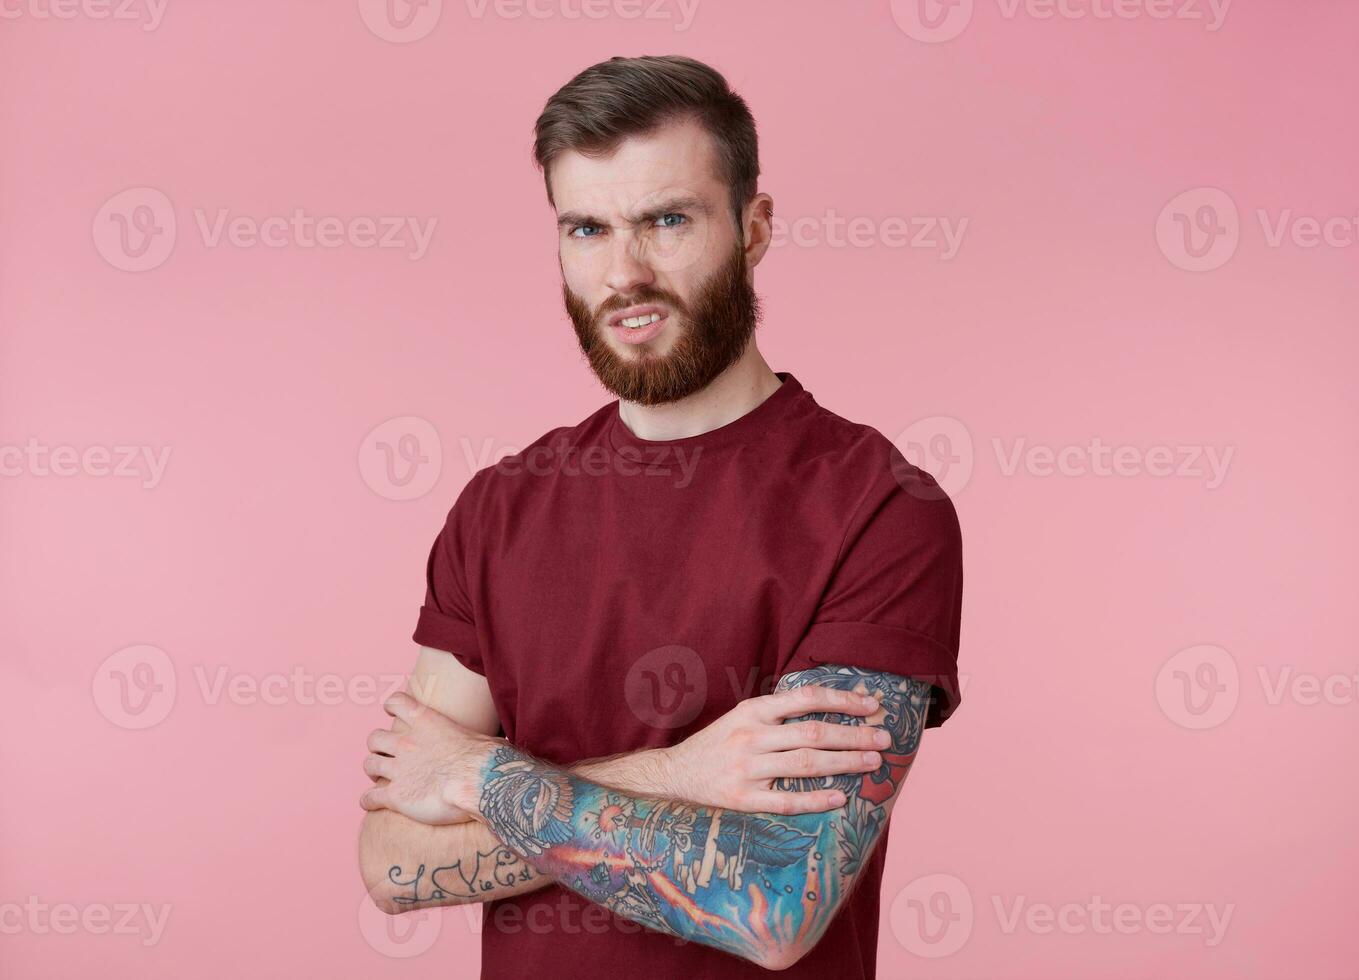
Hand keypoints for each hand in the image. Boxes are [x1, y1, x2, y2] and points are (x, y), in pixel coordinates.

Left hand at [359, 691, 498, 824]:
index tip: (392, 711)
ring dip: (372, 770)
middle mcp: (407, 743)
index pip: (397, 702)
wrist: (480, 781)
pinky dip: (367, 801)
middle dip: (378, 746)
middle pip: (375, 738)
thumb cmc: (488, 759)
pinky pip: (370, 797)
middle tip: (387, 755)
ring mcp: (399, 769)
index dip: (392, 706)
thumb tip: (495, 744)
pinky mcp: (396, 796)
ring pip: (369, 765)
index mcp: (427, 722)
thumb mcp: (482, 736)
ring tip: (378, 778)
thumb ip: (475, 739)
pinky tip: (371, 804)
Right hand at [660, 685, 890, 813]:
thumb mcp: (744, 717)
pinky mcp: (741, 799)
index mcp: (753, 711)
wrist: (674, 774)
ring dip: (845, 763)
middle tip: (885, 737)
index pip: (805, 698)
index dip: (842, 700)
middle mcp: (751, 737)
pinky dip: (815, 799)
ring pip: (804, 764)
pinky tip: (839, 799)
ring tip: (873, 762)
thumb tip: (830, 704)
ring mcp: (746, 769)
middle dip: (854, 734)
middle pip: (812, 732)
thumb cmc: (718, 743)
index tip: (872, 704)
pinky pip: (785, 800)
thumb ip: (780, 711)